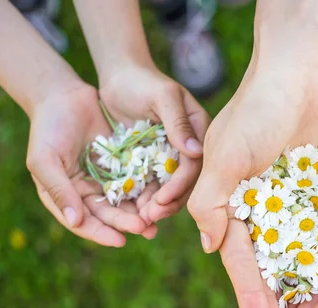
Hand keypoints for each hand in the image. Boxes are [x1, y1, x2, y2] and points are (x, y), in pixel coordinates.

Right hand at [27, 81, 154, 244]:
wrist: (63, 96)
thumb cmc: (47, 129)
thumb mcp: (46, 160)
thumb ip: (60, 191)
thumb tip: (76, 221)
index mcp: (65, 197)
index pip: (83, 223)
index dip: (102, 234)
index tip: (121, 241)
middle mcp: (85, 194)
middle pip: (108, 216)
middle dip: (127, 224)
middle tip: (147, 229)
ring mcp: (104, 180)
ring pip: (124, 202)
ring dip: (140, 212)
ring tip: (158, 219)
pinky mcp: (120, 165)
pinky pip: (135, 181)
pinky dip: (146, 190)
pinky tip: (161, 196)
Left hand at [98, 62, 209, 225]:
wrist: (120, 77)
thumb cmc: (143, 81)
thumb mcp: (162, 96)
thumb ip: (178, 123)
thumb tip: (196, 152)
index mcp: (198, 133)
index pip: (194, 165)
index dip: (180, 185)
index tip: (162, 199)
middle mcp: (187, 149)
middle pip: (184, 184)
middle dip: (168, 202)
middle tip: (150, 217)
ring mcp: (169, 158)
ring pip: (167, 189)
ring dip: (155, 206)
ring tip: (140, 220)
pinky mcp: (151, 164)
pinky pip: (149, 186)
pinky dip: (142, 200)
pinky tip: (132, 211)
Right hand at [188, 59, 317, 307]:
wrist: (298, 68)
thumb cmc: (257, 108)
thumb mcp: (225, 154)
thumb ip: (210, 202)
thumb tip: (212, 248)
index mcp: (231, 202)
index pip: (240, 261)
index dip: (251, 298)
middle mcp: (257, 206)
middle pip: (264, 266)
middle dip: (272, 303)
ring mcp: (288, 200)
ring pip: (292, 255)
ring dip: (297, 289)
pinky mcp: (317, 188)